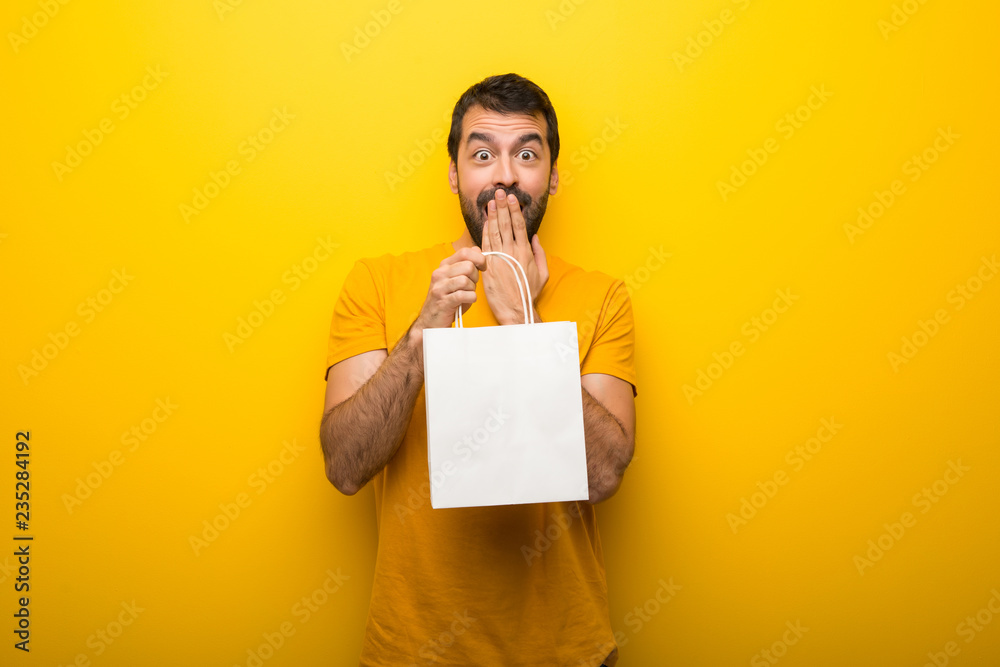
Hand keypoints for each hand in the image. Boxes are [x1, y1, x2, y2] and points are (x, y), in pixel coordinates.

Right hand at [411, 247, 486, 339]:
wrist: (431, 321)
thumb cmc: (447, 301)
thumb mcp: (456, 280)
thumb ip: (466, 265)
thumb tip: (477, 250)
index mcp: (444, 266)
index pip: (465, 252)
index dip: (479, 259)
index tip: (482, 267)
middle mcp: (440, 273)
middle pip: (469, 266)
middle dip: (475, 277)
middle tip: (470, 286)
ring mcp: (440, 287)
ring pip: (467, 281)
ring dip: (472, 290)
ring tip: (466, 295)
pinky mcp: (443, 301)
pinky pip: (465, 295)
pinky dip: (470, 299)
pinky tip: (466, 301)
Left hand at [481, 188, 548, 324]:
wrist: (516, 309)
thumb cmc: (529, 292)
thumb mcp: (543, 273)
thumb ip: (539, 253)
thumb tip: (535, 237)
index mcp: (526, 252)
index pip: (519, 225)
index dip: (514, 210)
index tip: (511, 198)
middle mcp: (513, 252)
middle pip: (506, 224)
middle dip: (502, 207)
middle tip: (498, 193)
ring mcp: (500, 259)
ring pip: (495, 232)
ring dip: (492, 216)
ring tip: (490, 202)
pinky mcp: (489, 266)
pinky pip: (486, 245)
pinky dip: (485, 232)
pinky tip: (485, 222)